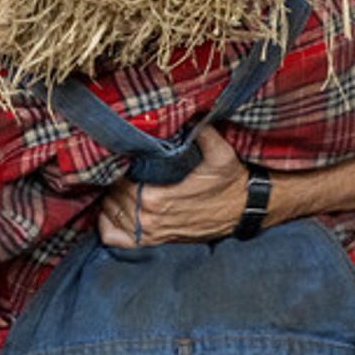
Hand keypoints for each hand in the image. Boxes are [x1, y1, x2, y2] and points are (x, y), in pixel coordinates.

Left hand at [97, 126, 249, 247]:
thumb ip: (202, 132)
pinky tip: (114, 210)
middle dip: (113, 182)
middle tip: (119, 166)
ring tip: (117, 183)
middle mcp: (152, 220)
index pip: (121, 184)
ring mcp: (152, 233)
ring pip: (111, 216)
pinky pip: (116, 239)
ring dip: (109, 200)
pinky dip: (109, 225)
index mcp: (160, 199)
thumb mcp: (220, 153)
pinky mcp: (155, 241)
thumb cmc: (231, 181)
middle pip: (114, 199)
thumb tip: (188, 113)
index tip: (123, 157)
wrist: (245, 209)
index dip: (118, 169)